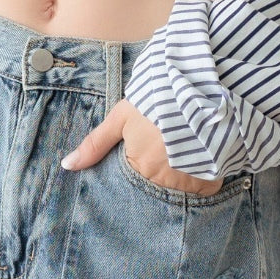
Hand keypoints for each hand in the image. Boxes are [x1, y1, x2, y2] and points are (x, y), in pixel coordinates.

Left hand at [61, 98, 225, 195]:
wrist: (201, 90)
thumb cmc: (158, 101)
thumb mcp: (123, 116)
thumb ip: (96, 143)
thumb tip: (67, 165)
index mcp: (140, 167)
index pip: (135, 181)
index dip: (142, 170)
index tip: (151, 155)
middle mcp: (162, 182)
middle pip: (159, 186)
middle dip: (163, 175)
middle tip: (170, 152)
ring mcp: (189, 183)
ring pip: (182, 188)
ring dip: (184, 176)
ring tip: (188, 151)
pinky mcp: (212, 180)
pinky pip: (206, 187)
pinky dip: (205, 177)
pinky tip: (205, 158)